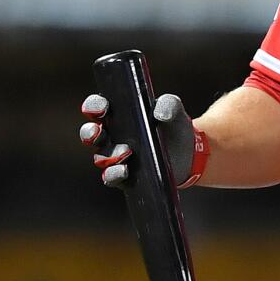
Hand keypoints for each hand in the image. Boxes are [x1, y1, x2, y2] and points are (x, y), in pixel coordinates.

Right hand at [79, 93, 207, 187]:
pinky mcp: (124, 175)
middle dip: (90, 132)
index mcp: (119, 114)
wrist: (189, 155)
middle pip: (90, 132)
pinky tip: (124, 170)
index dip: (95, 106)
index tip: (102, 108)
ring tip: (126, 152)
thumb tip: (159, 113)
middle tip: (98, 132)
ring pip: (100, 156)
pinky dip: (114, 173)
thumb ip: (169, 104)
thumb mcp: (174, 111)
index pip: (98, 106)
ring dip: (109, 155)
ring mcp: (115, 156)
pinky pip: (111, 176)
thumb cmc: (174, 127)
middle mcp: (112, 135)